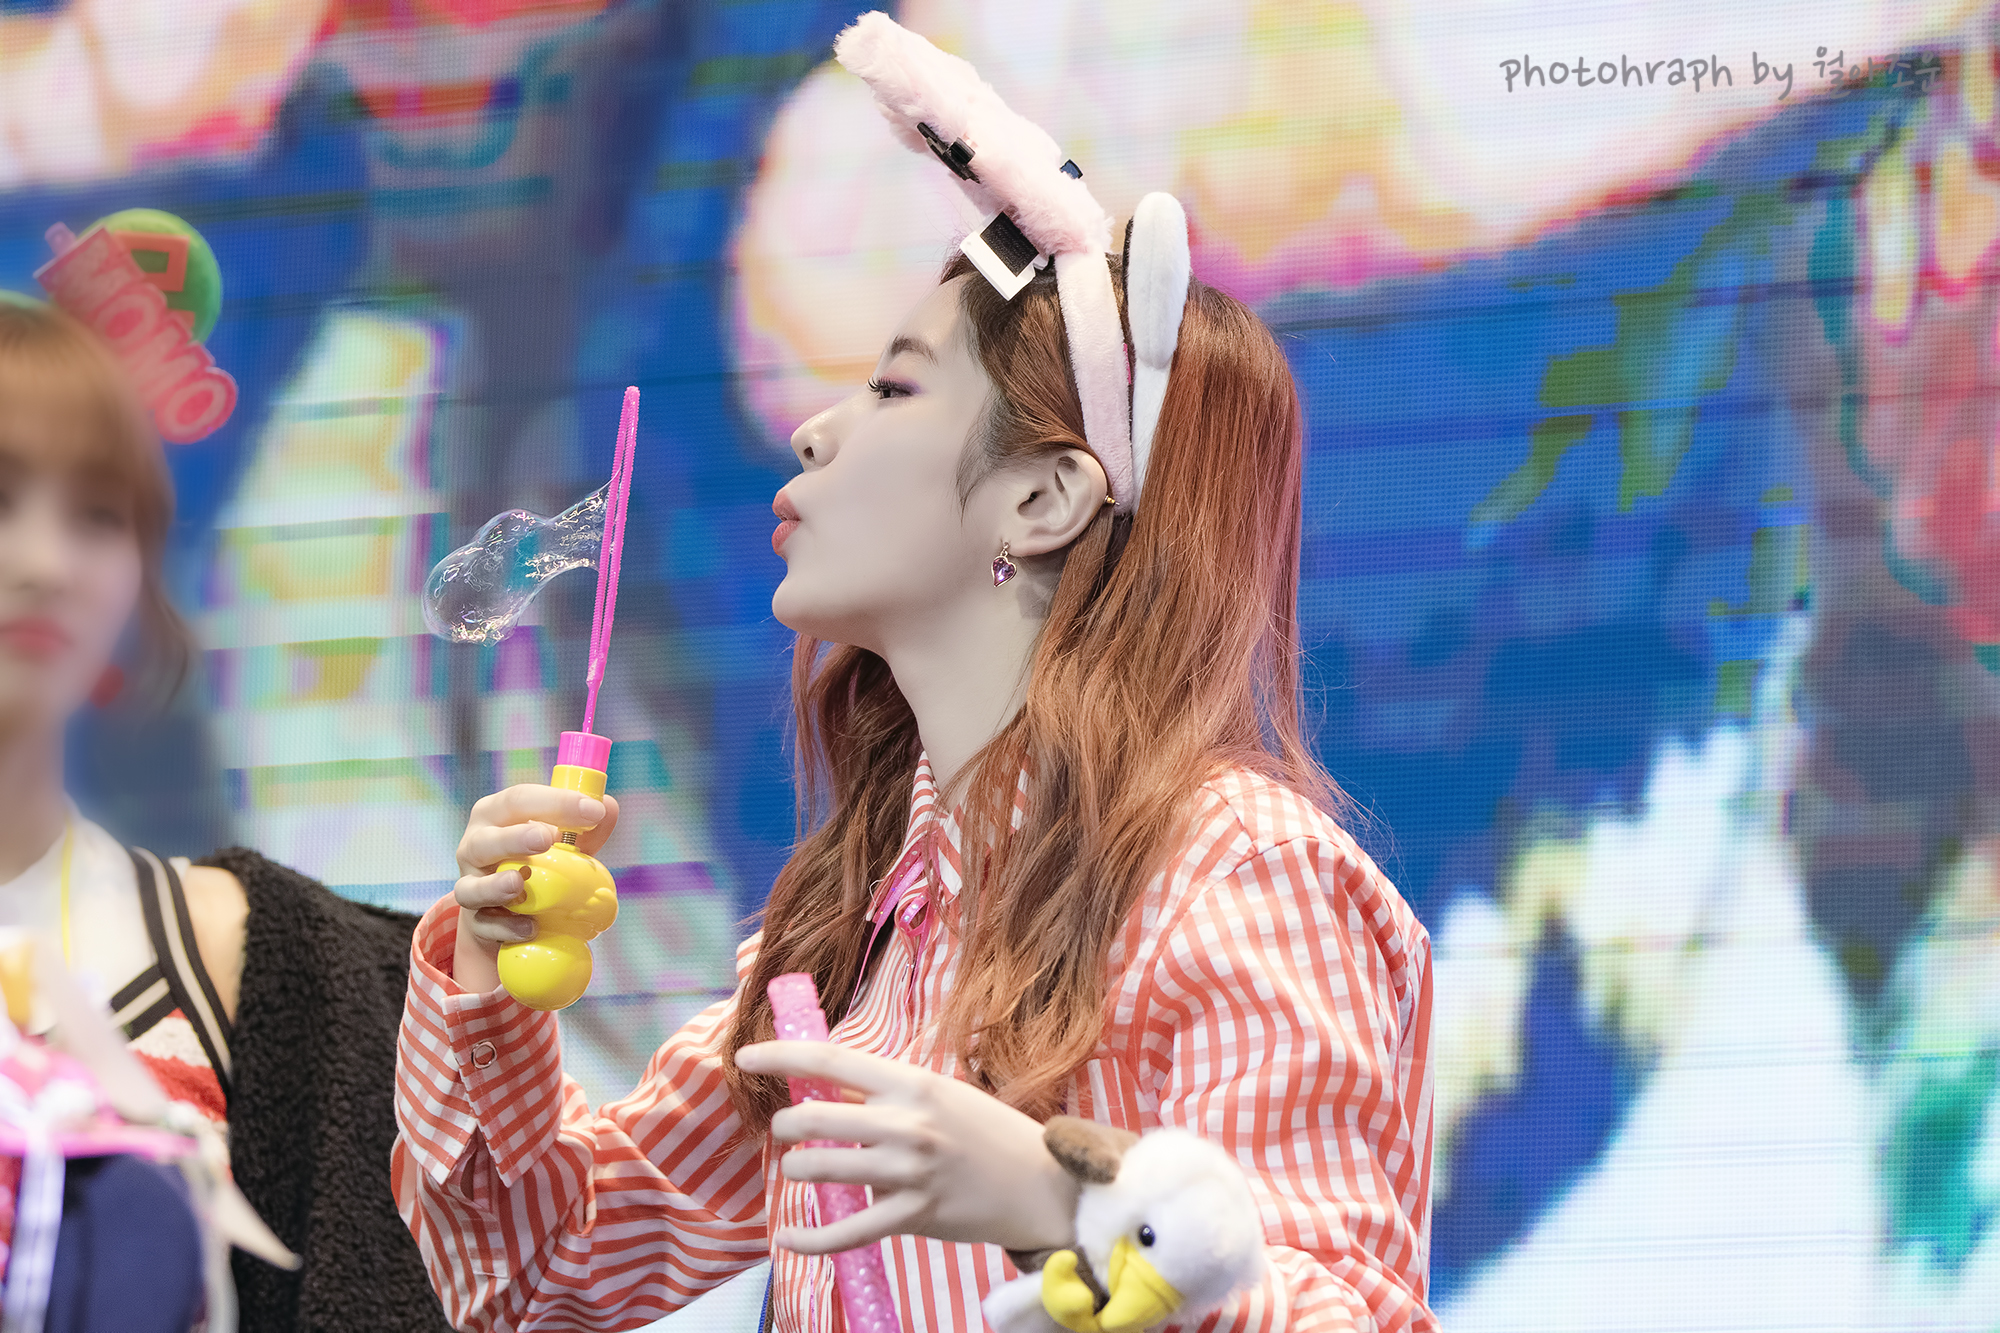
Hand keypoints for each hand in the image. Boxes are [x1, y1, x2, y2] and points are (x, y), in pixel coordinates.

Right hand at [450, 785, 619, 991]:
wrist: (505, 908)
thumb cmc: (535, 861)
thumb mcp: (560, 843)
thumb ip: (583, 829)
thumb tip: (609, 807)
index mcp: (495, 815)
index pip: (519, 800)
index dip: (555, 802)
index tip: (593, 811)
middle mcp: (475, 847)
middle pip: (486, 840)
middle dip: (516, 838)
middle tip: (546, 838)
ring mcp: (470, 885)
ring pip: (471, 887)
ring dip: (496, 886)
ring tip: (519, 883)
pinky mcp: (474, 921)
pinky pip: (485, 925)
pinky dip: (506, 927)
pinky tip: (530, 927)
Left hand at [734, 1041, 1078, 1254]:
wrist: (1039, 1182)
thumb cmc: (984, 1131)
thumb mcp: (938, 1094)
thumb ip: (885, 1094)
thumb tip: (823, 1090)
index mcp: (910, 1082)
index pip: (828, 1060)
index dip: (778, 1055)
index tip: (745, 1056)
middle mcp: (906, 1123)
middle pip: (811, 1118)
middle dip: (785, 1127)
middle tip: (789, 1132)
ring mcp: (908, 1171)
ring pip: (817, 1169)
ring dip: (796, 1170)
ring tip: (802, 1169)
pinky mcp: (912, 1215)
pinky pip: (844, 1231)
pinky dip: (809, 1238)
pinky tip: (790, 1237)